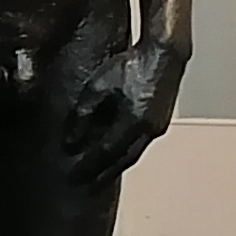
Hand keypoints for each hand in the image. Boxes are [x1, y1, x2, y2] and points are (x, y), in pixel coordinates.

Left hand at [63, 43, 185, 180]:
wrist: (164, 53)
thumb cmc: (131, 64)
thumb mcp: (97, 87)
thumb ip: (83, 115)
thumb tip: (71, 141)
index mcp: (133, 122)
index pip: (106, 154)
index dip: (89, 166)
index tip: (75, 176)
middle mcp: (149, 129)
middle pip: (123, 160)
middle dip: (104, 174)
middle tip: (88, 183)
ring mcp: (158, 126)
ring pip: (134, 152)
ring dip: (117, 165)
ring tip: (101, 173)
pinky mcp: (162, 120)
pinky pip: (142, 142)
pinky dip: (127, 151)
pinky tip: (118, 151)